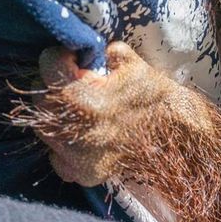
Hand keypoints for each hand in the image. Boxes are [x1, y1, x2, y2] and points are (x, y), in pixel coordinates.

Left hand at [31, 42, 210, 186]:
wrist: (179, 139)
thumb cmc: (157, 98)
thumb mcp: (134, 64)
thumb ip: (106, 52)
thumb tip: (91, 48)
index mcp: (83, 99)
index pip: (48, 64)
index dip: (60, 55)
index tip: (71, 57)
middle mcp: (73, 131)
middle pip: (41, 98)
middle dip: (56, 85)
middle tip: (76, 81)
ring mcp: (75, 157)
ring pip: (45, 127)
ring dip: (58, 114)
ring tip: (82, 107)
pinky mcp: (81, 173)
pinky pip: (57, 155)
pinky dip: (65, 144)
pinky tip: (85, 133)